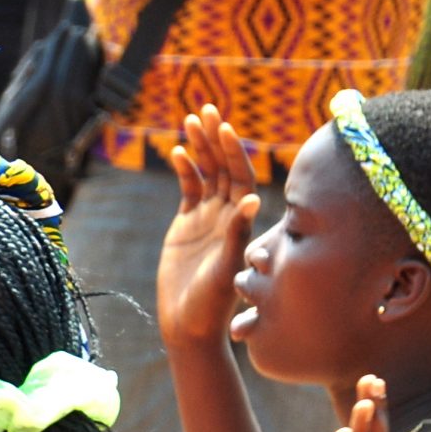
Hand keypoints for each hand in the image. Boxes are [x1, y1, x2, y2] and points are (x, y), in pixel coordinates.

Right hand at [160, 104, 260, 349]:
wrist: (189, 322)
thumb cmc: (213, 302)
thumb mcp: (227, 267)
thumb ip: (237, 233)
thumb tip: (251, 199)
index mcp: (240, 221)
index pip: (239, 177)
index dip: (232, 152)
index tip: (224, 128)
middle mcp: (227, 214)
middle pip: (223, 167)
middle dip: (214, 138)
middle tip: (205, 109)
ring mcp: (207, 217)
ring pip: (206, 173)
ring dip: (200, 146)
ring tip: (191, 119)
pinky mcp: (187, 225)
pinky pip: (189, 189)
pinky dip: (185, 170)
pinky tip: (179, 152)